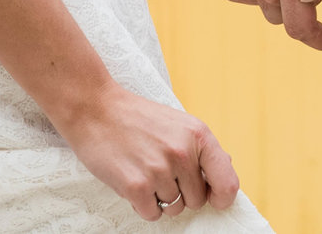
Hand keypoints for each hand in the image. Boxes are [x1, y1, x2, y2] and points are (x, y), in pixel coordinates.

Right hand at [55, 82, 241, 221]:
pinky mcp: (136, 186)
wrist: (94, 107)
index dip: (220, 197)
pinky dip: (142, 205)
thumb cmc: (135, 117)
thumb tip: (225, 168)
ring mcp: (159, 170)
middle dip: (181, 193)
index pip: (227, 183)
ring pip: (174, 208)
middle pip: (197, 201)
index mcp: (198, 135)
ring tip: (143, 171)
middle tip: (160, 172)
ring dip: (159, 197)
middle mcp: (182, 153)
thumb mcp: (176, 122)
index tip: (212, 198)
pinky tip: (132, 181)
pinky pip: (152, 214)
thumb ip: (200, 148)